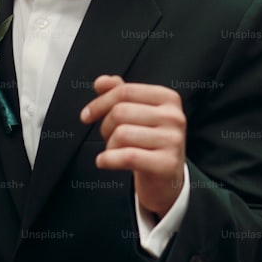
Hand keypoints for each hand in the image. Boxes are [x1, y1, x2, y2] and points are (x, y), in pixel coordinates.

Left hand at [81, 75, 186, 217]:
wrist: (168, 179)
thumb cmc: (151, 143)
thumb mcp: (139, 114)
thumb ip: (121, 93)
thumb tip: (102, 82)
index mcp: (168, 98)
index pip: (125, 91)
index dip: (100, 102)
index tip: (87, 115)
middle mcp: (174, 117)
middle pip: (121, 111)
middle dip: (105, 127)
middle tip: (108, 138)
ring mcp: (172, 140)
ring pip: (121, 134)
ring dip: (109, 146)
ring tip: (115, 151)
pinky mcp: (167, 163)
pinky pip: (127, 156)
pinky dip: (108, 160)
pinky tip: (104, 161)